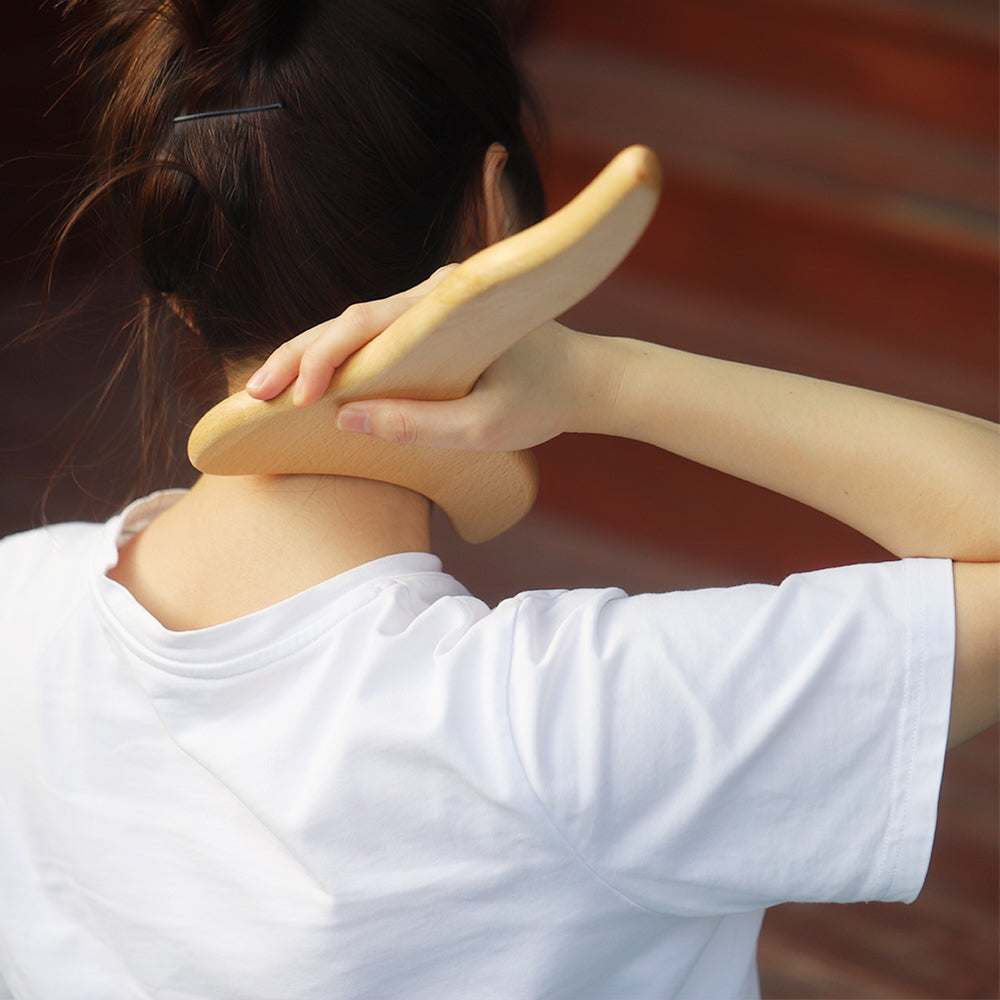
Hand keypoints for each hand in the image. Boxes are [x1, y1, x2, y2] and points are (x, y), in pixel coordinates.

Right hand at [246, 268, 613, 452]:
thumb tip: (346, 420)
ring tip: (266, 394)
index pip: (367, 326)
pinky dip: (339, 360)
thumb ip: (420, 426)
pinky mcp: (430, 324)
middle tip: (253, 397)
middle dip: (298, 358)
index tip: (294, 399)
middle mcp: (433, 294)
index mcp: (447, 308)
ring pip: (356, 327)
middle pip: (349, 321)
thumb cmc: (543, 401)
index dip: (323, 359)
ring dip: (311, 358)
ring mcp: (430, 306)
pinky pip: (375, 338)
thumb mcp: (485, 428)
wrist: (587, 377)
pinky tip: (308, 385)